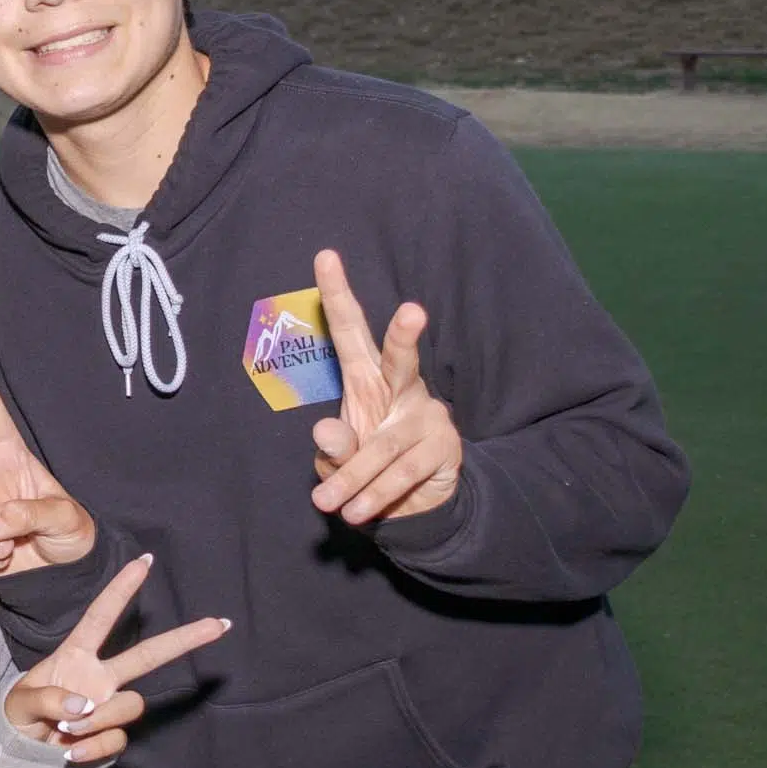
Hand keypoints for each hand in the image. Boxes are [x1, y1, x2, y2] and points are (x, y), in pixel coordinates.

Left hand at [3, 557, 229, 764]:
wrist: (22, 756)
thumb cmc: (19, 717)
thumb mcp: (19, 703)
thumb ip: (47, 699)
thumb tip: (84, 705)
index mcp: (76, 655)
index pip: (101, 617)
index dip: (120, 589)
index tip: (144, 561)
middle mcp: (100, 677)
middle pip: (148, 655)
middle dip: (185, 639)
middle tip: (219, 623)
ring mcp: (109, 706)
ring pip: (131, 706)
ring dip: (99, 720)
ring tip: (65, 730)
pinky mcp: (113, 736)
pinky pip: (117, 739)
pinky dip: (92, 747)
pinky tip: (69, 751)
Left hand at [308, 249, 462, 523]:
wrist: (413, 506)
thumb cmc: (368, 464)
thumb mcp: (341, 456)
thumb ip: (332, 446)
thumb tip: (323, 431)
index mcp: (368, 379)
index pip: (350, 332)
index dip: (338, 295)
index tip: (324, 255)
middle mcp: (401, 390)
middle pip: (401, 360)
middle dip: (405, 335)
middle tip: (413, 310)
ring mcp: (427, 418)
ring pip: (387, 444)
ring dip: (354, 477)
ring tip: (327, 505)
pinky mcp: (443, 450)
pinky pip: (404, 474)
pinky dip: (376, 496)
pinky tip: (358, 512)